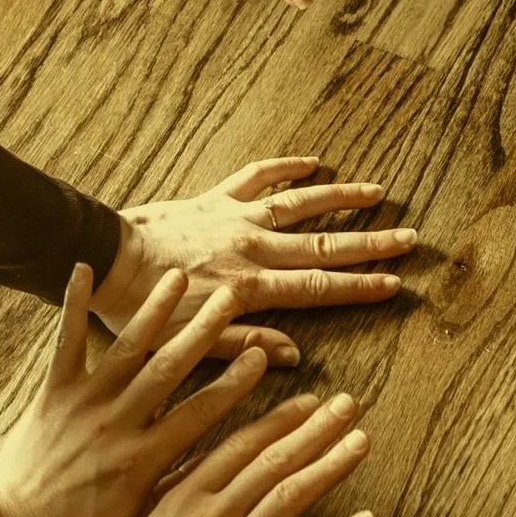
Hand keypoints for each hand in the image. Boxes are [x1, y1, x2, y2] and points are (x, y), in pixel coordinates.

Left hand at [0, 267, 272, 516]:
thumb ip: (173, 490)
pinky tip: (81, 267)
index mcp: (142, 459)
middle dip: (204, 330)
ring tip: (175, 275)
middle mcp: (117, 424)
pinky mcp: (53, 393)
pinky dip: (72, 305)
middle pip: (170, 368)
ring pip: (126, 348)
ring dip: (153, 309)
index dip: (234, 382)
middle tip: (231, 295)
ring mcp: (83, 404)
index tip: (262, 354)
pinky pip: (65, 342)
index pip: (200, 413)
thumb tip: (217, 464)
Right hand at [79, 387, 375, 516]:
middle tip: (349, 405)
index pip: (240, 445)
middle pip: (272, 461)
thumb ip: (179, 497)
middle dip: (315, 429)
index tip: (311, 402)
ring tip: (362, 442)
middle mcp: (211, 516)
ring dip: (331, 466)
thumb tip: (206, 468)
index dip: (280, 421)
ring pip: (290, 496)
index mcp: (183, 498)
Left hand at [96, 159, 420, 367]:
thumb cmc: (144, 310)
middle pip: (324, 244)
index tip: (396, 282)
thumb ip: (245, 345)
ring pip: (299, 203)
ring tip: (377, 191)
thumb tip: (294, 355)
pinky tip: (310, 161)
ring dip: (340, 196)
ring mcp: (235, 217)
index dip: (361, 286)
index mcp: (250, 287)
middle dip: (370, 242)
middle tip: (409, 237)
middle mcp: (251, 247)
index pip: (319, 287)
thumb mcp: (191, 344)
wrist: (106, 259)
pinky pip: (255, 176)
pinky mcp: (213, 199)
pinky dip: (284, 168)